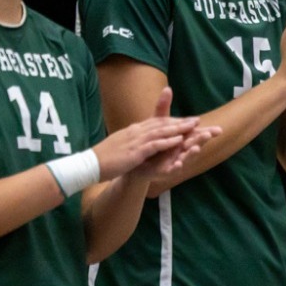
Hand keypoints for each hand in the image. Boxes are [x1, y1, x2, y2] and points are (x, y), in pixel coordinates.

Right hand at [91, 87, 206, 180]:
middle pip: (161, 124)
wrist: (89, 165)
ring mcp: (134, 141)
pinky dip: (167, 141)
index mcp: (132, 131)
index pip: (155, 123)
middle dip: (180, 122)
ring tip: (193, 126)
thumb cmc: (103, 158)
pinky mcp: (134, 152)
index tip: (186, 120)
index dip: (172, 121)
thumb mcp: (120, 144)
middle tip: (197, 120)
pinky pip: (154, 144)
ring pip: (160, 131)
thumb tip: (137, 136)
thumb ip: (131, 139)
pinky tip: (178, 139)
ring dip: (178, 128)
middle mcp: (135, 132)